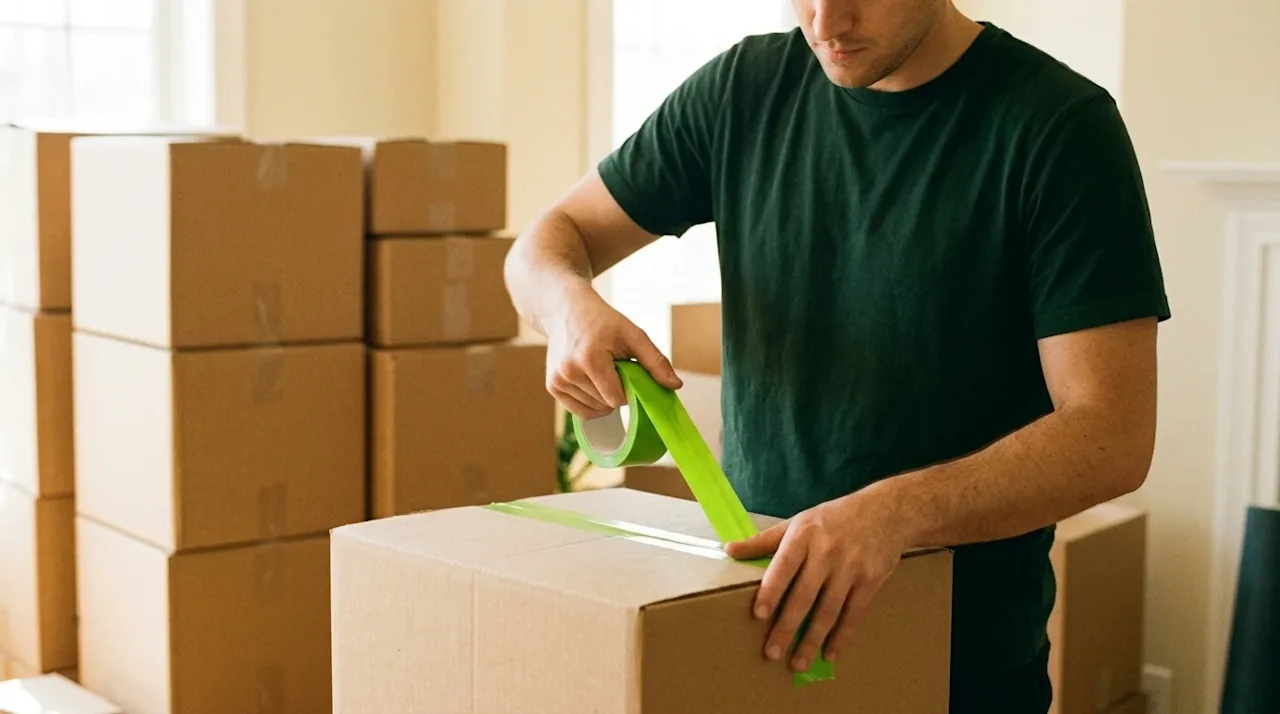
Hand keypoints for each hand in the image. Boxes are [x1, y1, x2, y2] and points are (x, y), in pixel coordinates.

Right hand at [545, 285, 681, 417]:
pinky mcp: (552, 386)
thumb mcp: (633, 334)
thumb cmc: (603, 321)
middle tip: (612, 366)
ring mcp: (557, 380)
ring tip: (600, 370)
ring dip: (602, 397)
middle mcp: (569, 372)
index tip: (627, 370)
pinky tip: (592, 382)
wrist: (566, 310)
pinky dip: (590, 403)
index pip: (617, 398)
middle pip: (605, 404)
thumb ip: (655, 361)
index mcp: (590, 359)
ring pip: (592, 410)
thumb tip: (676, 386)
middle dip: (615, 391)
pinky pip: (578, 411)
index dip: (628, 388)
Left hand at [723, 486, 908, 671]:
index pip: (784, 567)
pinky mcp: (871, 580)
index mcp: (804, 535)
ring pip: (829, 610)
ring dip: (813, 640)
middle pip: (804, 595)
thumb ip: (764, 540)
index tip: (759, 615)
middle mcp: (827, 551)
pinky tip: (830, 653)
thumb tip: (729, 550)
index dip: (771, 591)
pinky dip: (842, 636)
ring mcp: (851, 567)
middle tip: (772, 653)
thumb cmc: (834, 518)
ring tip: (799, 663)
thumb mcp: (799, 522)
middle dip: (787, 627)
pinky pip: (854, 614)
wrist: (886, 511)